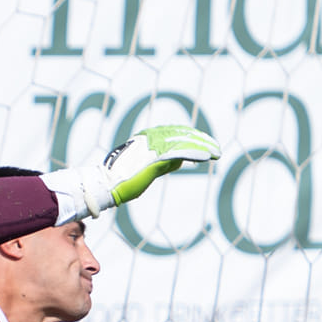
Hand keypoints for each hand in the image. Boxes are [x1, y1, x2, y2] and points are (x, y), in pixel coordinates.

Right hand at [102, 124, 220, 206]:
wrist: (105, 187)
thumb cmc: (123, 182)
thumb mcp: (148, 169)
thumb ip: (165, 163)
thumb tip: (181, 160)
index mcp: (147, 139)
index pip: (175, 133)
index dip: (192, 137)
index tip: (205, 143)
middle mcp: (150, 139)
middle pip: (182, 135)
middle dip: (201, 141)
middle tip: (215, 149)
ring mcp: (152, 147)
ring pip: (184, 142)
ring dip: (202, 147)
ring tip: (216, 153)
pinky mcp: (154, 158)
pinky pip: (179, 152)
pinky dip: (194, 153)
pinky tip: (206, 157)